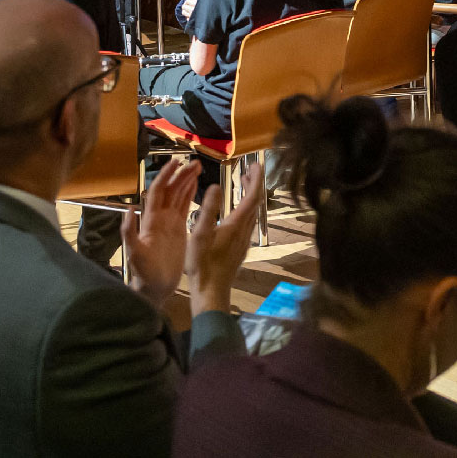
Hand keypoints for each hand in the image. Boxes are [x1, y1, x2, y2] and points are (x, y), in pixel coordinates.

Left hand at [121, 157, 199, 307]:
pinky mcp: (178, 230)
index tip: (176, 163)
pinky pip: (184, 208)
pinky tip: (196, 185)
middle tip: (195, 163)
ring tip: (198, 168)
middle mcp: (159, 217)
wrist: (154, 288)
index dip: (166, 176)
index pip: (158, 191)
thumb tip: (129, 208)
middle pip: (171, 190)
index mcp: (150, 220)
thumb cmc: (143, 273)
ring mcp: (169, 223)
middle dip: (181, 175)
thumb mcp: (134, 253)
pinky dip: (190, 195)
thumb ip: (129, 232)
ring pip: (178, 196)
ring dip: (186, 181)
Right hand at [188, 158, 263, 316]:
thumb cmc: (202, 264)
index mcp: (236, 225)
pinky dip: (245, 208)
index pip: (252, 197)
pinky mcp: (240, 248)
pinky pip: (248, 222)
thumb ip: (208, 210)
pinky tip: (235, 211)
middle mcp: (244, 232)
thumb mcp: (199, 235)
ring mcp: (244, 241)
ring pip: (253, 213)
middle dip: (254, 184)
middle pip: (256, 203)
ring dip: (250, 196)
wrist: (211, 292)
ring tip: (242, 184)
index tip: (257, 164)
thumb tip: (215, 186)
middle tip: (248, 170)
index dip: (256, 179)